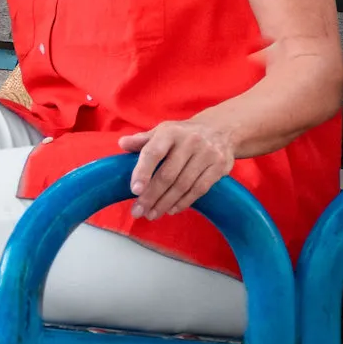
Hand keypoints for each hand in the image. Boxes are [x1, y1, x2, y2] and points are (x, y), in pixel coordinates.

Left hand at [117, 120, 235, 219]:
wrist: (220, 129)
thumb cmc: (182, 134)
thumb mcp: (162, 132)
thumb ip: (142, 140)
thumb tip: (122, 144)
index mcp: (170, 132)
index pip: (154, 152)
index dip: (143, 172)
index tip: (134, 191)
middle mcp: (190, 141)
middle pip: (168, 174)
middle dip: (151, 196)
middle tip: (138, 211)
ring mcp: (207, 154)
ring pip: (183, 185)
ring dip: (165, 203)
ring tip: (152, 214)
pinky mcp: (219, 166)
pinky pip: (199, 189)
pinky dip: (183, 202)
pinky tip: (171, 210)